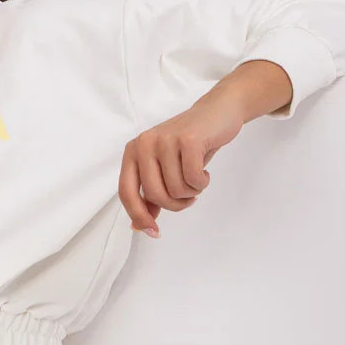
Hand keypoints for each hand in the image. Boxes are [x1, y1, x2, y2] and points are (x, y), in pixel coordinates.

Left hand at [118, 92, 244, 237]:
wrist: (217, 112)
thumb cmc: (190, 145)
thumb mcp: (165, 169)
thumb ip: (150, 195)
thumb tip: (138, 226)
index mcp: (133, 151)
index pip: (126, 192)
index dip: (138, 216)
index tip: (153, 231)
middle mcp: (144, 143)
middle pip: (155, 195)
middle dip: (175, 204)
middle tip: (188, 197)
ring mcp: (165, 139)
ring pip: (176, 189)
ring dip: (192, 192)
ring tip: (197, 179)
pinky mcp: (188, 139)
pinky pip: (193, 178)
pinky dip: (202, 182)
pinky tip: (205, 172)